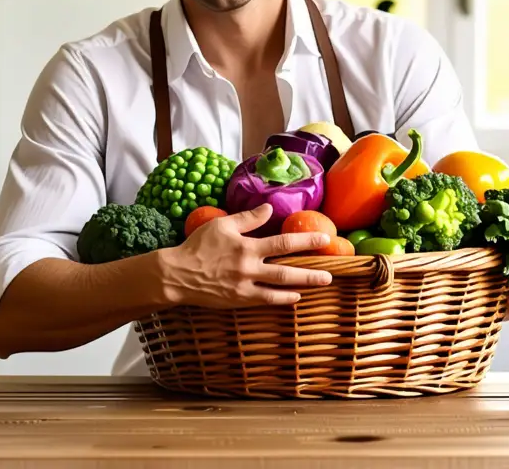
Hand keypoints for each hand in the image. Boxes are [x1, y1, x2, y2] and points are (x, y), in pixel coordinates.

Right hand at [158, 203, 333, 308]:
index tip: (324, 239)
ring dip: (303, 285)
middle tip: (332, 271)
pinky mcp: (239, 300)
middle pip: (287, 269)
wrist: (177, 274)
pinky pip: (265, 300)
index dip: (306, 240)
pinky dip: (282, 299)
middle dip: (311, 270)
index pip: (282, 242)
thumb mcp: (222, 225)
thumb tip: (269, 208)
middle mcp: (249, 267)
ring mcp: (245, 286)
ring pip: (280, 287)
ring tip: (321, 283)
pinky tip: (295, 298)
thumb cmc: (198, 246)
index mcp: (247, 246)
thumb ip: (247, 218)